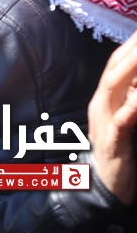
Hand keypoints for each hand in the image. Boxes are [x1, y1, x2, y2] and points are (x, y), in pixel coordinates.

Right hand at [88, 30, 136, 205]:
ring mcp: (103, 121)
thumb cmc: (118, 154)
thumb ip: (130, 101)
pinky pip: (122, 120)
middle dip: (132, 48)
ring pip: (114, 87)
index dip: (130, 44)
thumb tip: (136, 83)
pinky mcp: (112, 140)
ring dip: (131, 67)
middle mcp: (100, 105)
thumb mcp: (124, 121)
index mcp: (104, 99)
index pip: (116, 64)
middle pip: (114, 69)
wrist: (100, 188)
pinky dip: (131, 106)